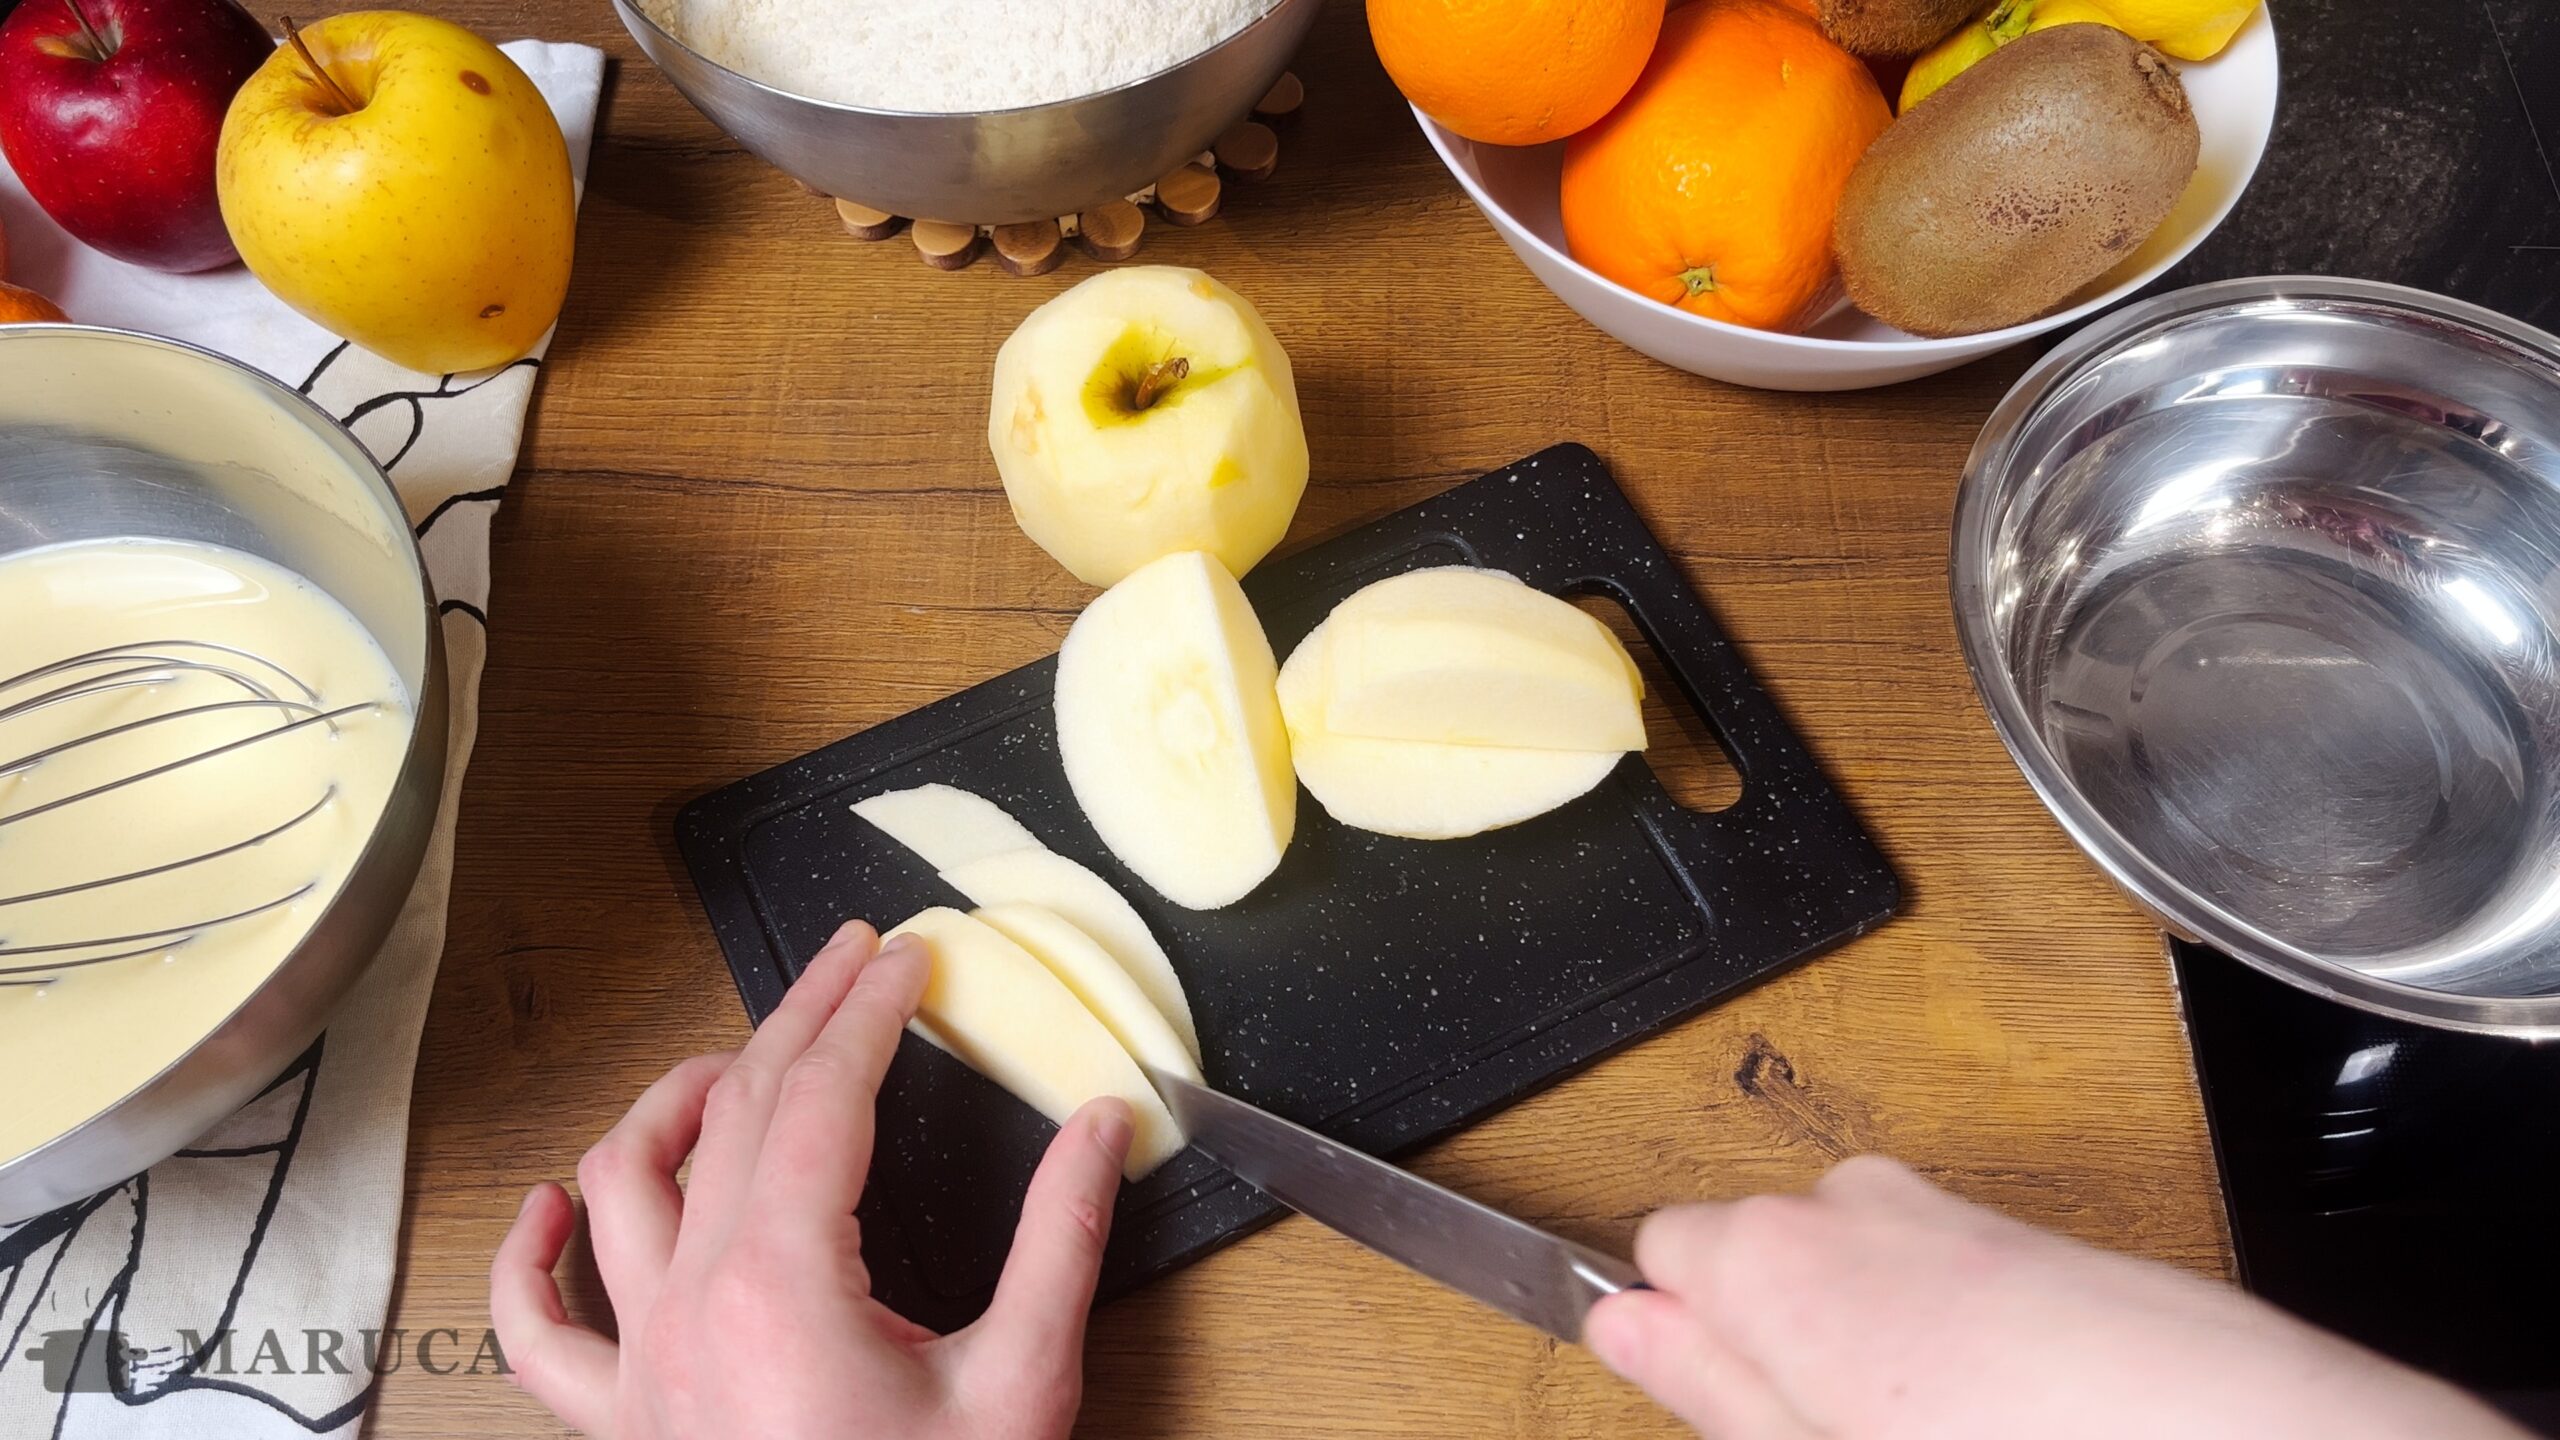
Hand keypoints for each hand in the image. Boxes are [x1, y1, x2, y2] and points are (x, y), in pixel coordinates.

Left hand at [490, 921, 1133, 1439]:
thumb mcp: (1023, 1383)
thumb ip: (1062, 1240)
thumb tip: (1102, 1125)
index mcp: (783, 1284)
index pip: (820, 1096)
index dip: (867, 1011)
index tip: (906, 957)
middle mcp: (690, 1310)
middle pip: (730, 1113)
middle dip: (798, 1021)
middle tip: (851, 965)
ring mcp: (640, 1369)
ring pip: (617, 1185)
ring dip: (671, 1103)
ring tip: (733, 1062)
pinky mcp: (620, 1424)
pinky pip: (535, 1331)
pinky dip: (530, 1257)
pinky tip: (550, 1205)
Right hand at [1586, 1155, 2526, 1439]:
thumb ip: (1712, 1388)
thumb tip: (1620, 1324)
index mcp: (1774, 1251)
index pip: (1659, 1250)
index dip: (1686, 1338)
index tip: (1729, 1408)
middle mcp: (1857, 1202)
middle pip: (1763, 1260)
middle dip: (1785, 1348)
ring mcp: (1957, 1213)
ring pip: (1864, 1276)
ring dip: (1880, 1355)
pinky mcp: (2044, 1239)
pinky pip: (1952, 1283)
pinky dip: (1963, 1348)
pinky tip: (2023, 1430)